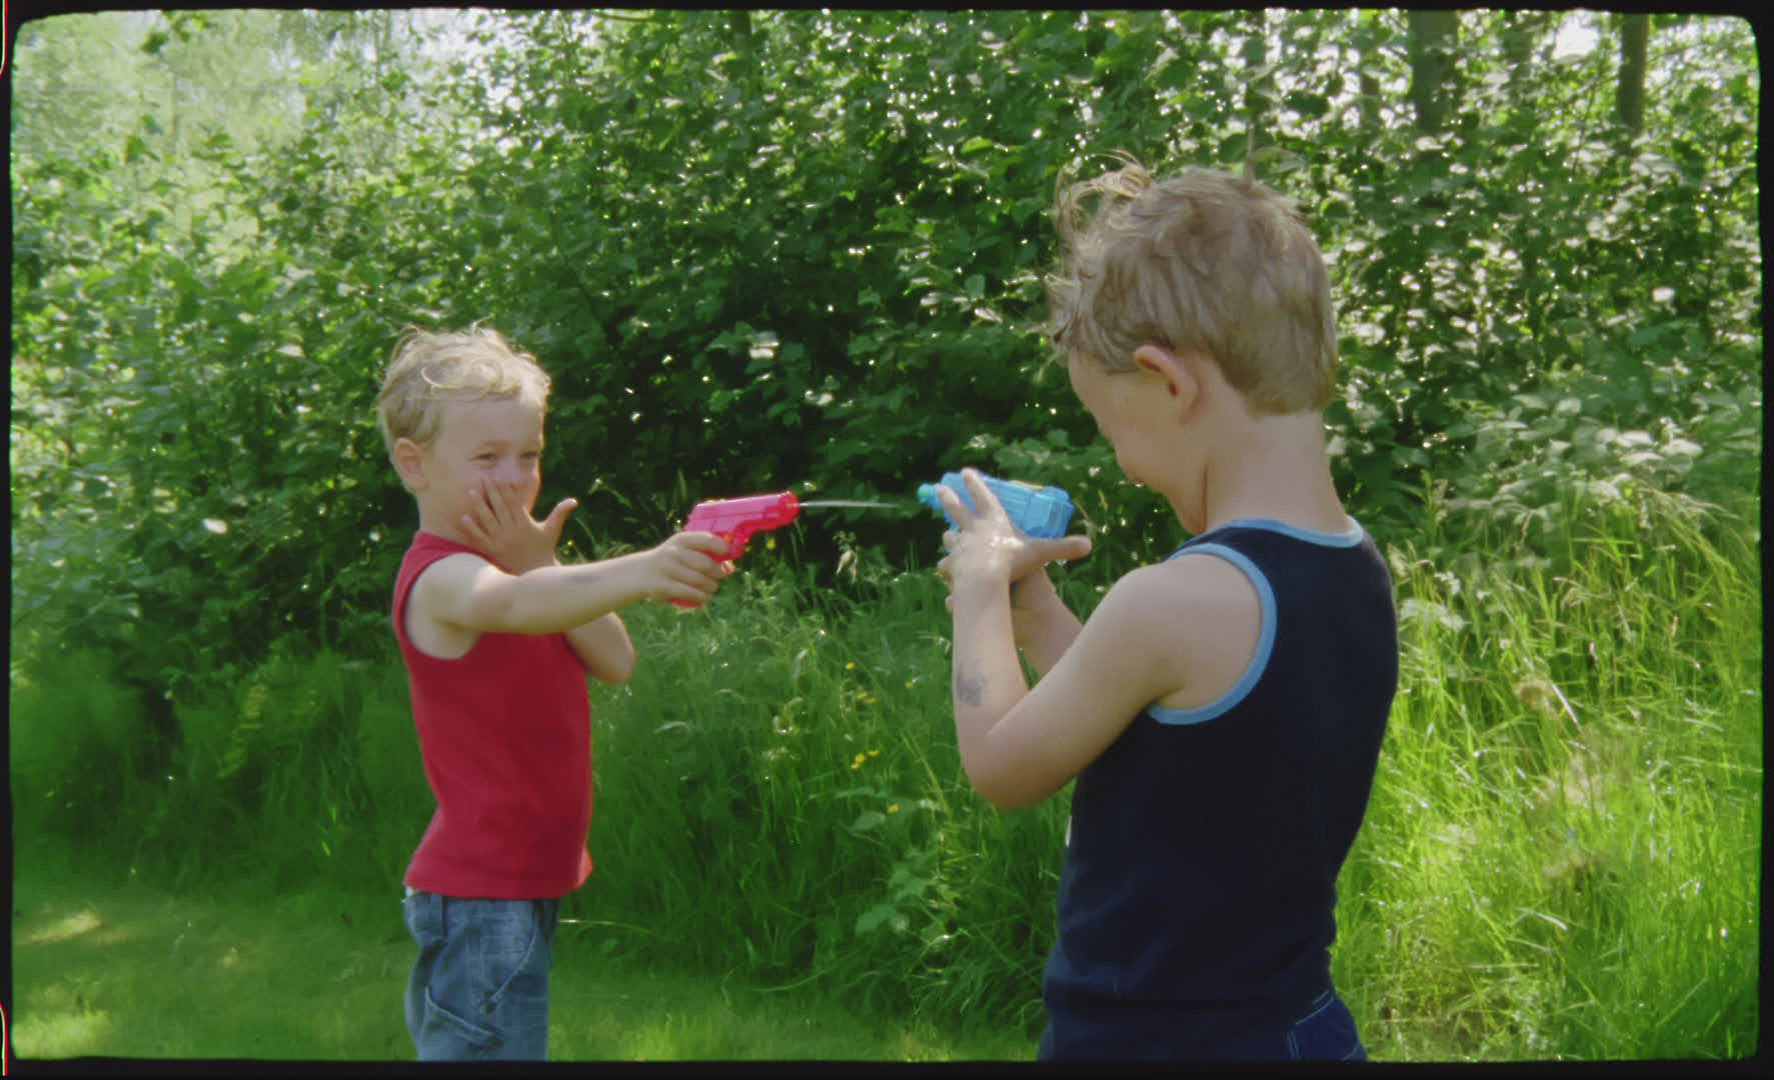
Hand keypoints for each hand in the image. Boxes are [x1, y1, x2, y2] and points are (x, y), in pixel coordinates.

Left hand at [462, 482, 577, 573]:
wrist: (535, 575)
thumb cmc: (544, 550)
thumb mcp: (552, 530)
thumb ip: (560, 513)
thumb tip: (574, 501)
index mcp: (525, 524)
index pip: (514, 503)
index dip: (506, 490)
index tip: (499, 478)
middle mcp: (513, 531)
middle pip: (500, 508)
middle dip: (491, 492)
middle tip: (483, 478)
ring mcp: (502, 541)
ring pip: (488, 520)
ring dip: (479, 506)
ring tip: (471, 492)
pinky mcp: (493, 551)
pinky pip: (481, 538)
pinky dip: (472, 528)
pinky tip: (464, 517)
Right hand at [643, 531, 734, 605]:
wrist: (639, 573)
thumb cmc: (669, 561)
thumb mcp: (681, 550)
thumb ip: (704, 554)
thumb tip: (730, 568)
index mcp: (681, 539)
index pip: (707, 540)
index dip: (722, 548)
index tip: (728, 555)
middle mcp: (674, 552)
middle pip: (706, 564)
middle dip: (719, 572)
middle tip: (720, 575)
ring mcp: (668, 569)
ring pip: (700, 580)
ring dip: (711, 586)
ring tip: (712, 587)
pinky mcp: (663, 586)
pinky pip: (690, 593)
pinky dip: (702, 596)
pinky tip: (706, 597)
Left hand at [936, 468, 1091, 599]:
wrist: (984, 580)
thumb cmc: (1012, 562)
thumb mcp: (1040, 553)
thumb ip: (1062, 548)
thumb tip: (1089, 545)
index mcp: (993, 519)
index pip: (982, 495)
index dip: (975, 483)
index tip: (965, 471)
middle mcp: (972, 528)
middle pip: (956, 508)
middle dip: (948, 497)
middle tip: (939, 488)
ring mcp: (959, 545)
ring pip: (950, 537)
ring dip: (950, 536)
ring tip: (947, 536)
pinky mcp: (952, 563)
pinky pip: (948, 563)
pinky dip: (949, 565)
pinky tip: (947, 569)